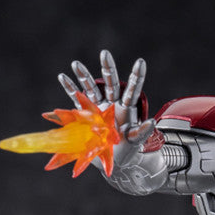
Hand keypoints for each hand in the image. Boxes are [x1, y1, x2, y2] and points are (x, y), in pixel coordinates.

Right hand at [58, 51, 155, 166]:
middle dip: (108, 69)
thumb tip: (152, 122)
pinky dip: (70, 89)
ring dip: (84, 76)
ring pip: (92, 88)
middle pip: (111, 83)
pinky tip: (63, 77)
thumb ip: (142, 132)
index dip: (136, 77)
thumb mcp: (136, 141)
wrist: (113, 160)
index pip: (132, 90)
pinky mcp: (87, 114)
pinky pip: (77, 99)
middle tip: (105, 53)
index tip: (140, 62)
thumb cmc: (128, 150)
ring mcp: (99, 108)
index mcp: (126, 109)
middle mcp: (112, 104)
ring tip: (76, 64)